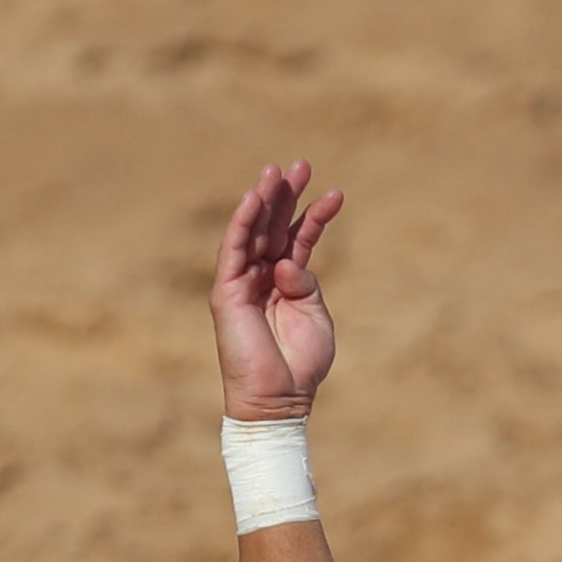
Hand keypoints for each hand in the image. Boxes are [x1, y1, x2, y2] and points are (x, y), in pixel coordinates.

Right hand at [211, 160, 343, 418]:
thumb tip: (289, 262)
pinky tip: (254, 199)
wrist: (280, 398)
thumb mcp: (314, 316)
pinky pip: (233, 251)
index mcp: (285, 282)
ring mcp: (242, 282)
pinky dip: (242, 224)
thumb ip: (305, 284)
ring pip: (251, 232)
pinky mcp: (227, 292)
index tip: (334, 192)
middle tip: (301, 163)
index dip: (313, 214)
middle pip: (272, 227)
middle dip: (285, 195)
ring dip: (263, 200)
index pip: (298, 239)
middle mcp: (261, 277)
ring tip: (278, 171)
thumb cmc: (300, 363)